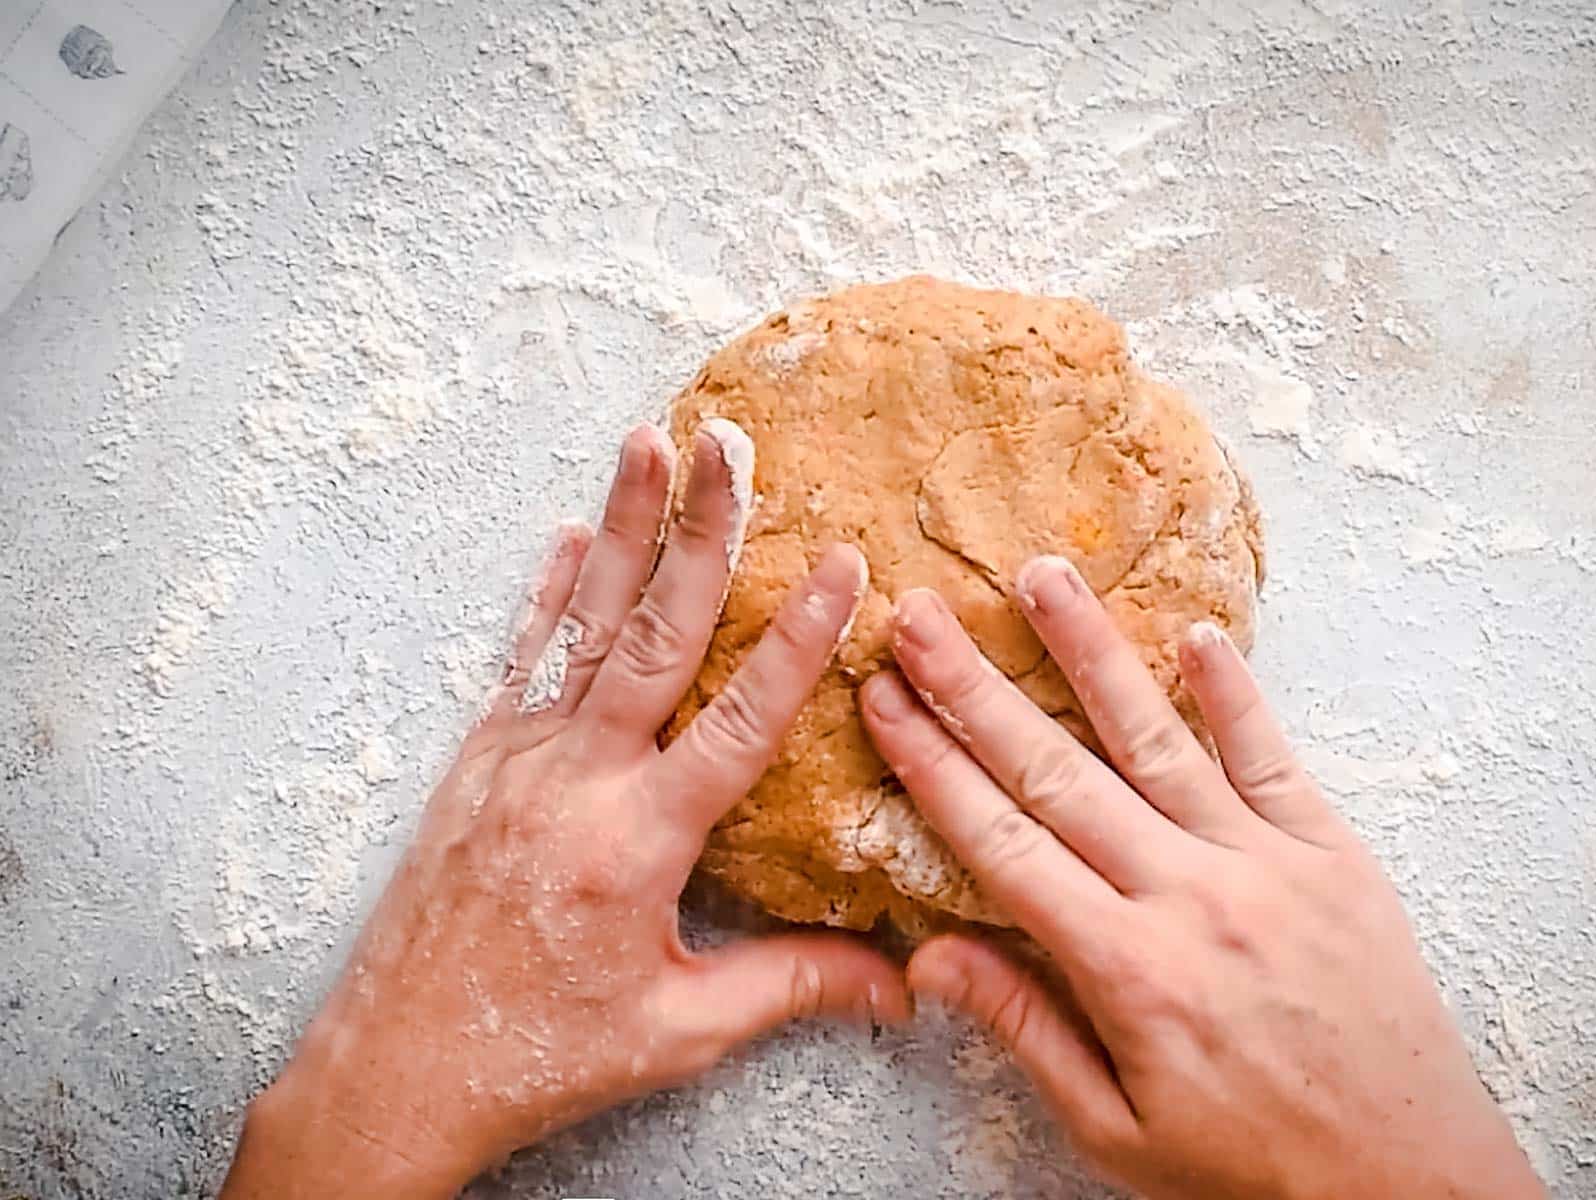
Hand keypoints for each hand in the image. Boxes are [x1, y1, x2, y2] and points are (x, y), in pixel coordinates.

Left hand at [222, 422, 906, 1198]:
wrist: (395, 1070)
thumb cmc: (539, 1053)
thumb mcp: (678, 1030)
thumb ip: (791, 986)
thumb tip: (900, 984)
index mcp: (636, 841)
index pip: (738, 721)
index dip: (796, 640)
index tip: (839, 563)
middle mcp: (574, 779)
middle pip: (655, 633)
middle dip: (699, 531)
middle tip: (728, 443)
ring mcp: (517, 760)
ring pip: (585, 624)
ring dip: (620, 528)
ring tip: (647, 442)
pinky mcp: (476, 764)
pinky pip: (523, 658)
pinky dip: (550, 594)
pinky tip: (568, 536)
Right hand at [860, 557, 1543, 1199]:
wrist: (1411, 1185)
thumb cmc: (1254, 1171)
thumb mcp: (1116, 1131)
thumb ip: (1026, 1029)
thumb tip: (932, 957)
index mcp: (1126, 969)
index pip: (1002, 844)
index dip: (933, 767)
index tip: (884, 701)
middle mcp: (1190, 897)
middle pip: (1058, 771)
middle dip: (976, 689)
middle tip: (920, 617)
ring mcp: (1268, 865)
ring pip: (1158, 738)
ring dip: (1090, 653)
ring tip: (1040, 577)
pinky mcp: (1334, 856)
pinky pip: (1274, 758)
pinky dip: (1235, 693)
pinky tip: (1197, 633)